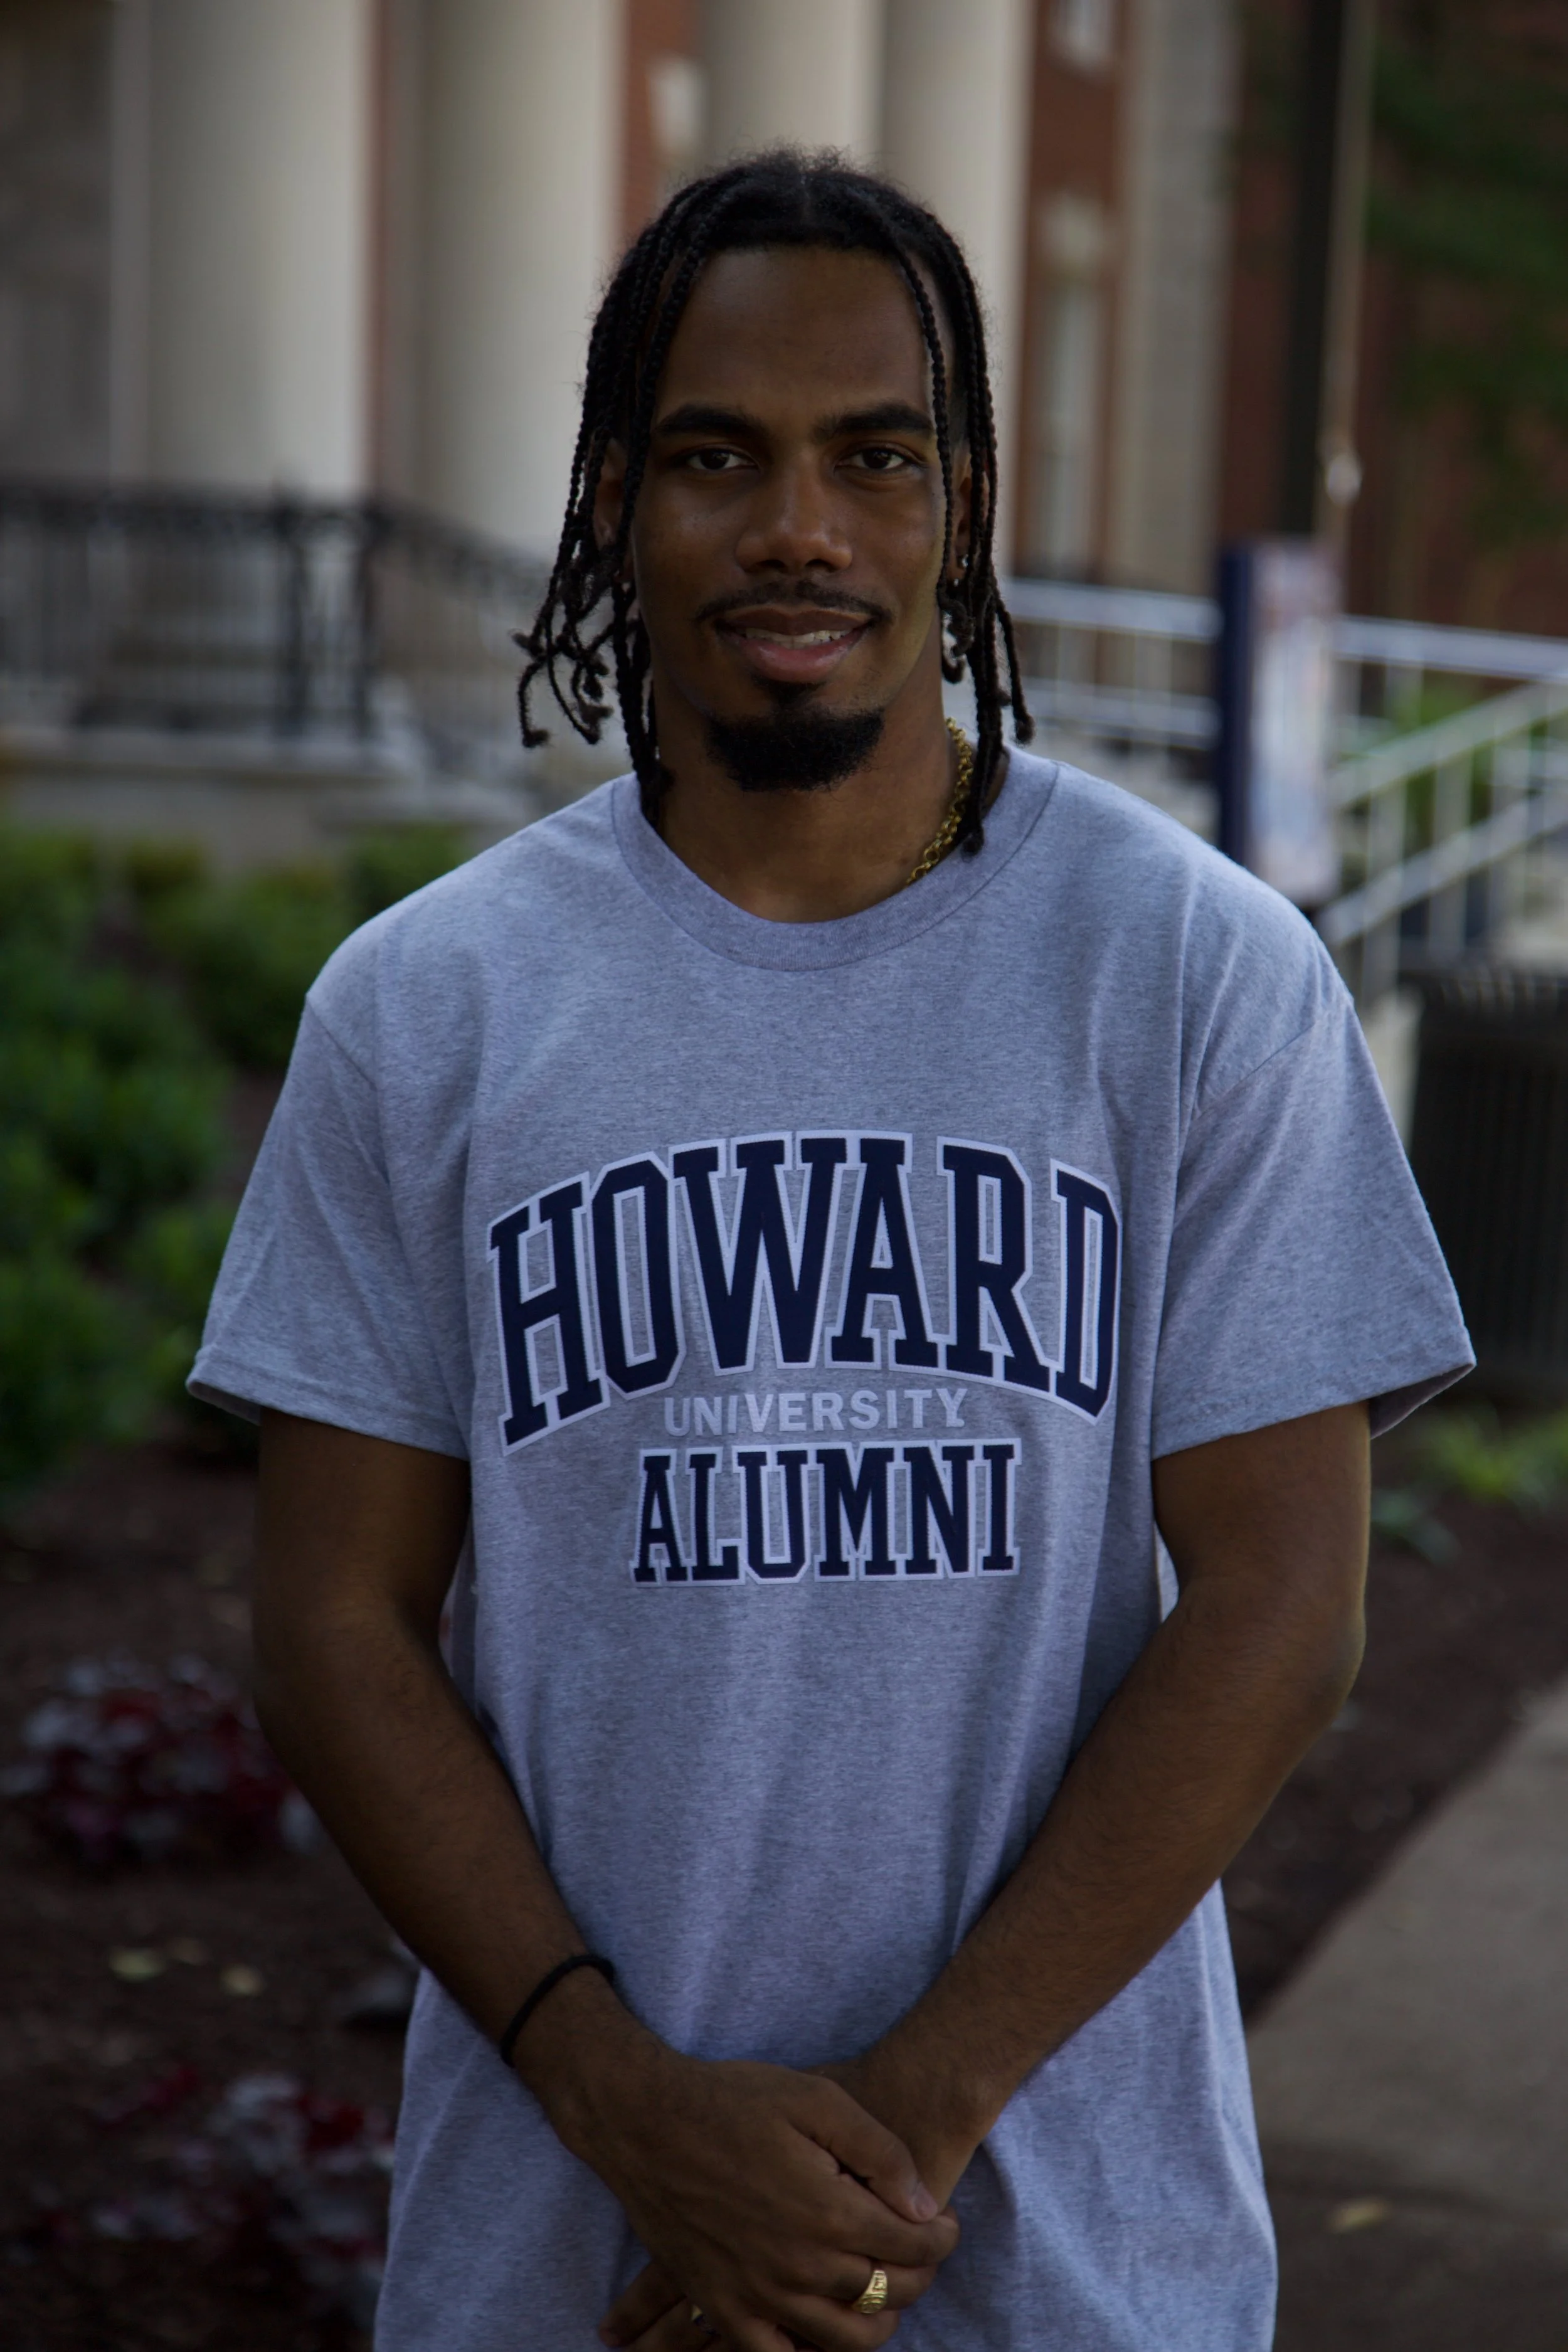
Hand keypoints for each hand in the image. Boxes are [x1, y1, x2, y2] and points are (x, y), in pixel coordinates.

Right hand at [560, 2022, 956, 2351]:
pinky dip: (806, 2351)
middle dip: (918, 2277)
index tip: (944, 2224)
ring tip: (882, 2294)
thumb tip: (923, 2203)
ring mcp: (759, 2294)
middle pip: (887, 2295)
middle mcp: (800, 2265)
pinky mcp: (722, 2306)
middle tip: (921, 2254)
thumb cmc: (734, 2100)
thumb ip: (880, 2152)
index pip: (913, 2247)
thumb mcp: (818, 2097)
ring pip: (843, 2339)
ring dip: (876, 2323)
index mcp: (829, 2211)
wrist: (646, 2121)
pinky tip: (820, 2329)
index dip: (941, 2238)